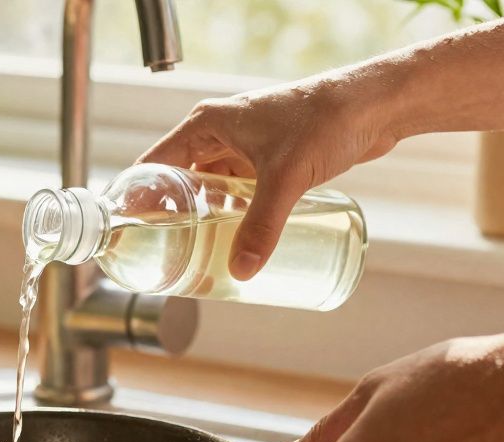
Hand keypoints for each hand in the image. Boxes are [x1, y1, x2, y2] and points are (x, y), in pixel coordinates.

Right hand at [137, 77, 398, 279]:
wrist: (374, 107)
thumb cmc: (326, 120)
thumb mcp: (286, 179)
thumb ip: (262, 227)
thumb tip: (241, 271)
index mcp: (206, 125)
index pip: (154, 163)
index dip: (137, 197)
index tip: (128, 230)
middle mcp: (218, 135)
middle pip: (178, 182)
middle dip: (170, 217)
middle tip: (161, 254)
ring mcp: (243, 149)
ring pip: (209, 191)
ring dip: (201, 220)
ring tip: (191, 256)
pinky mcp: (266, 162)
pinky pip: (236, 194)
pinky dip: (230, 216)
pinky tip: (230, 242)